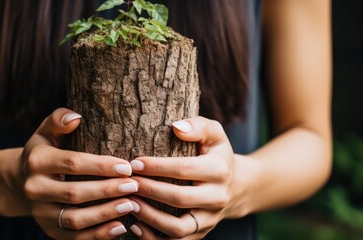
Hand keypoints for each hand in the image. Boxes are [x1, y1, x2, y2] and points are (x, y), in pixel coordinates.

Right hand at [9, 108, 140, 238]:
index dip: (101, 166)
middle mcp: (34, 189)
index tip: (127, 167)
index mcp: (37, 162)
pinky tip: (119, 227)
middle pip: (75, 193)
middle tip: (134, 186)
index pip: (72, 164)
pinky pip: (75, 237)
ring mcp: (40, 213)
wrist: (17, 183)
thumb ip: (58, 120)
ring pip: (75, 219)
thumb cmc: (42, 153)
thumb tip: (76, 117)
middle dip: (107, 191)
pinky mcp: (49, 230)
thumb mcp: (45, 133)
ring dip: (105, 214)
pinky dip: (97, 235)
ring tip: (130, 205)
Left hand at [126, 117, 253, 238]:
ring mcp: (210, 219)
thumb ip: (198, 125)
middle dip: (149, 191)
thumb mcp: (213, 134)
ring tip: (129, 204)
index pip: (185, 169)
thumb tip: (176, 127)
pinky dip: (154, 238)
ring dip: (150, 217)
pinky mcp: (201, 233)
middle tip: (127, 183)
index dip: (157, 167)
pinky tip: (135, 226)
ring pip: (178, 228)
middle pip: (179, 199)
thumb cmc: (214, 154)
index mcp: (220, 170)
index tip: (134, 163)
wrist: (235, 185)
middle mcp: (217, 197)